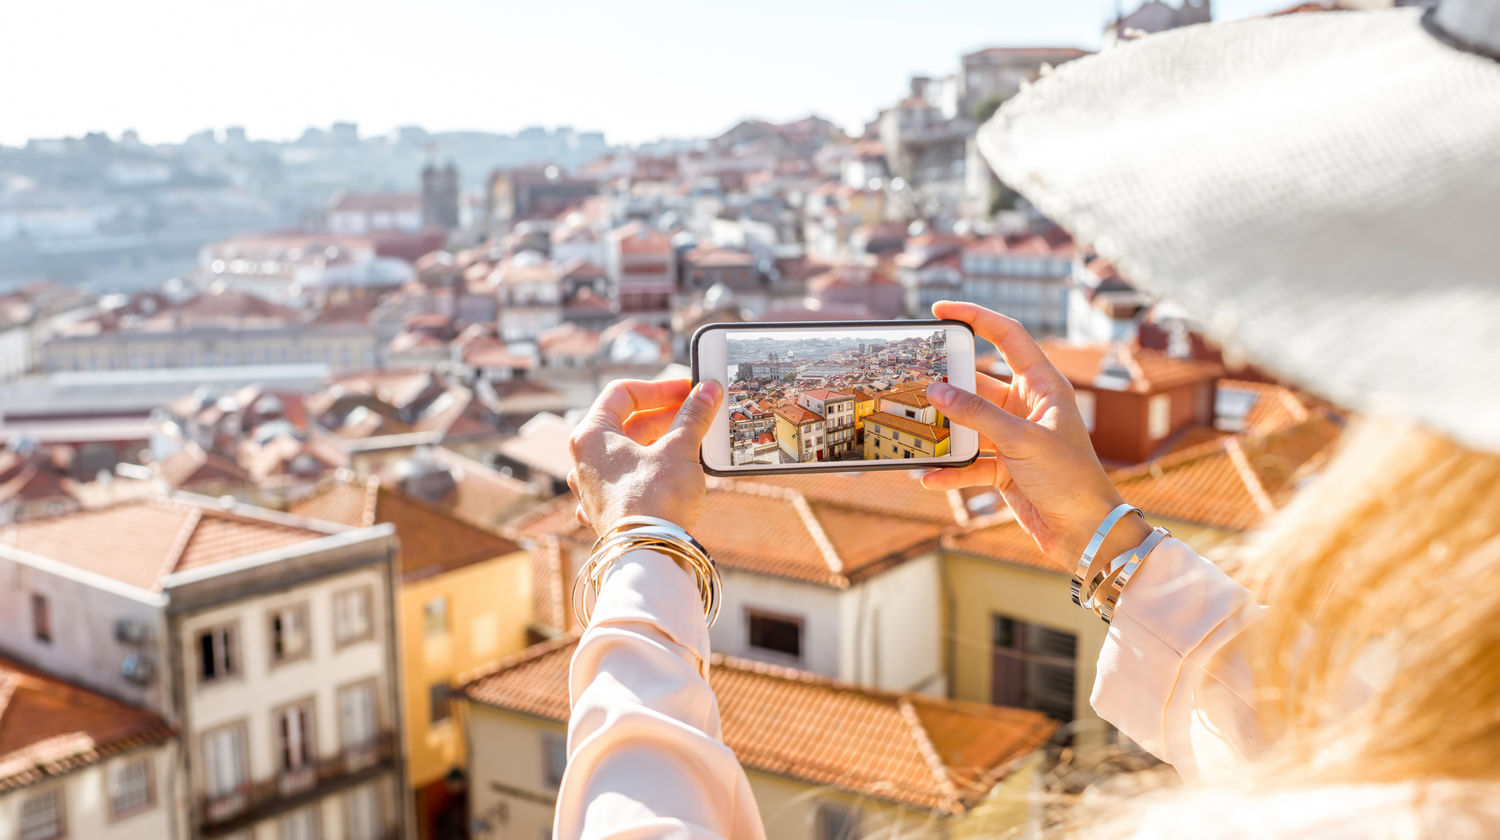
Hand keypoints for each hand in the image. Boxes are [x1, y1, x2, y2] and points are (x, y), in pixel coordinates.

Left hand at [567, 378, 722, 535]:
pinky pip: (630, 482)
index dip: (659, 389)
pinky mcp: (608, 512)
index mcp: (591, 435)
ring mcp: (593, 489)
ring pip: (629, 454)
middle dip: (665, 417)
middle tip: (696, 414)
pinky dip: (654, 473)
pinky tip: (675, 475)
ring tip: (693, 444)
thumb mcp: (680, 449)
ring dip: (661, 444)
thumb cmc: (654, 501)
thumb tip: (707, 390)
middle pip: (626, 425)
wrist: (649, 557)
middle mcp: (584, 461)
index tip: (687, 391)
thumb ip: (693, 415)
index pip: (622, 393)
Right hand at [923, 301, 1150, 568]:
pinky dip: (949, 470)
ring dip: (943, 431)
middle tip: (914, 379)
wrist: (1085, 532)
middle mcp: (1026, 406)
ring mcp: (1013, 437)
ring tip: (913, 430)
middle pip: (977, 383)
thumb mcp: (1022, 439)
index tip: (941, 310)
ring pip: (967, 424)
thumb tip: (936, 390)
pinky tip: (929, 476)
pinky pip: (968, 463)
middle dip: (946, 384)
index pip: (1007, 336)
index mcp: (1041, 385)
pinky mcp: (1003, 467)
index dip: (976, 317)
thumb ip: (977, 414)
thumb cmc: (1070, 478)